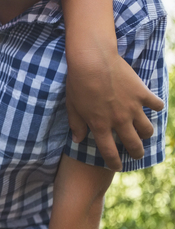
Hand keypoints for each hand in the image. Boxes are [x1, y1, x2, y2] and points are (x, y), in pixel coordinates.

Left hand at [65, 48, 163, 171]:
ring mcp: (132, 108)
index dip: (114, 162)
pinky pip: (156, 104)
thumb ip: (76, 125)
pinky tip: (153, 106)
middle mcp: (119, 121)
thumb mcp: (72, 106)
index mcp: (100, 126)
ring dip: (146, 134)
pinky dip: (156, 106)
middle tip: (137, 154)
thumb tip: (77, 140)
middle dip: (136, 153)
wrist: (92, 61)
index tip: (116, 167)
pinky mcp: (142, 93)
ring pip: (147, 129)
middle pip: (133, 145)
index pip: (109, 152)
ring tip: (143, 133)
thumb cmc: (77, 83)